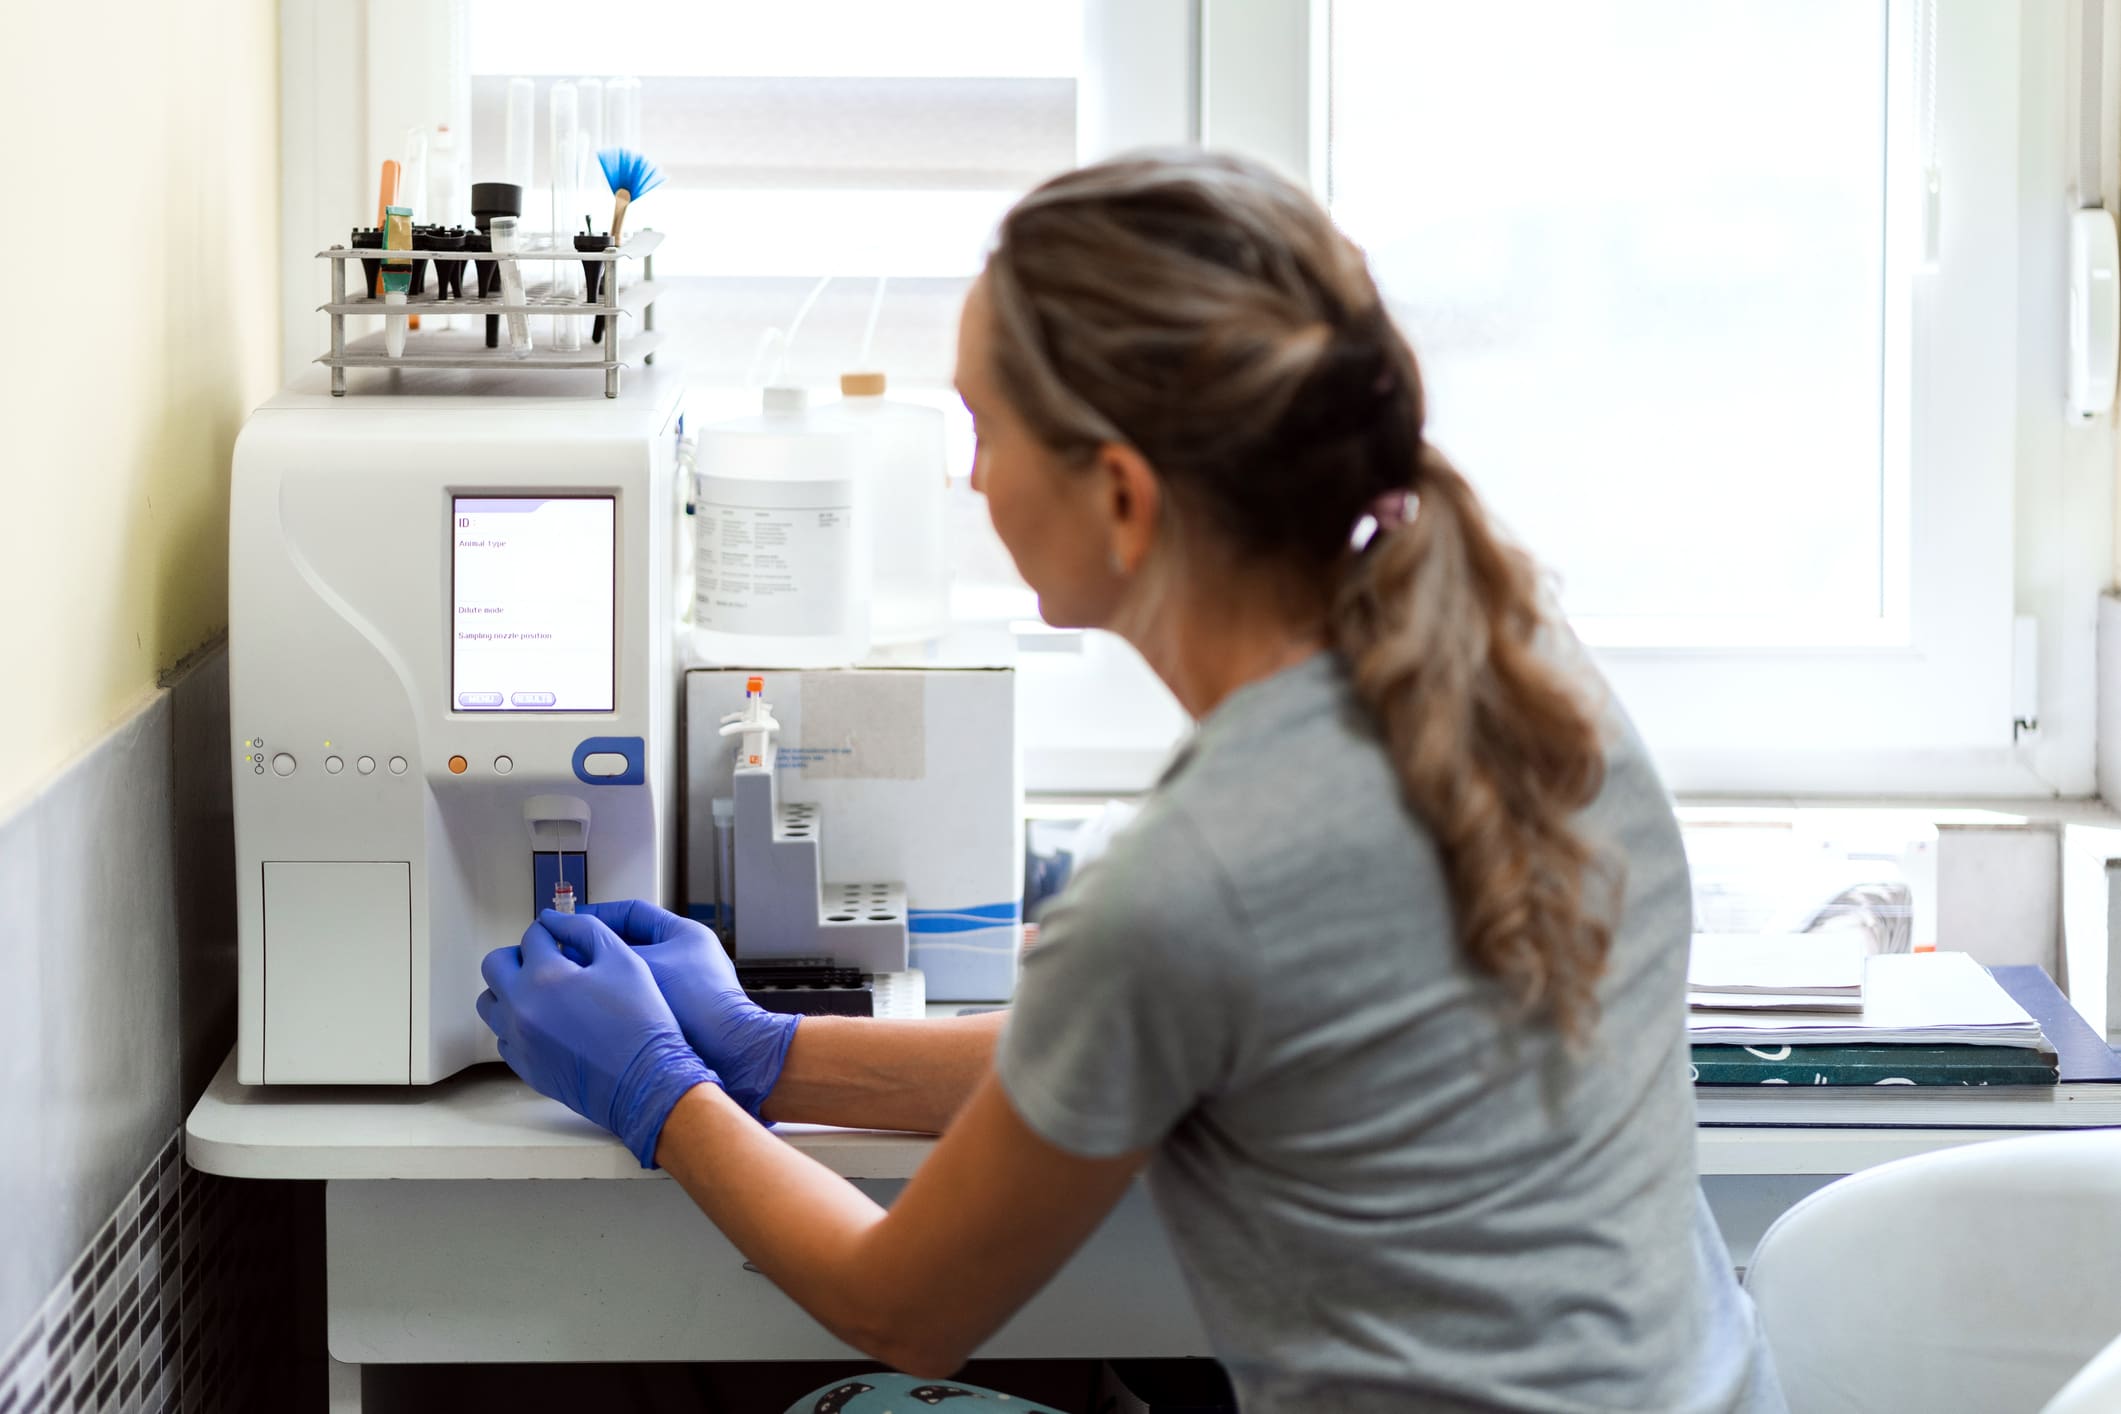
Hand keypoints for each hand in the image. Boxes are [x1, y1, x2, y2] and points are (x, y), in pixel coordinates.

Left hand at [477, 910, 717, 1167]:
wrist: (646, 1083)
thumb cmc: (641, 1023)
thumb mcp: (625, 962)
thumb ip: (587, 930)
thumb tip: (554, 919)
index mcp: (545, 976)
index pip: (532, 936)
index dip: (551, 931)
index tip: (562, 937)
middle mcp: (521, 1007)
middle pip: (495, 965)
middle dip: (519, 955)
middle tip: (545, 960)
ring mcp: (518, 1039)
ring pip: (490, 1002)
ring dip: (509, 988)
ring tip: (541, 991)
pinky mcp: (524, 1065)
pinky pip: (503, 1035)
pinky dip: (517, 1022)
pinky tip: (547, 1021)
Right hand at [583, 899, 797, 1118]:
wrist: (732, 1050)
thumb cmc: (702, 1004)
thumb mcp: (647, 967)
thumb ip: (612, 953)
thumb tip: (581, 950)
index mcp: (683, 934)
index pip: (633, 912)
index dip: (600, 915)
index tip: (574, 922)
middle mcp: (686, 956)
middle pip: (633, 943)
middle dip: (601, 949)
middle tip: (570, 954)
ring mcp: (685, 985)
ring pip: (636, 975)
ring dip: (610, 978)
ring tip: (581, 982)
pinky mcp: (681, 1014)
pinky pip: (644, 1000)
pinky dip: (623, 1001)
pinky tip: (602, 1010)